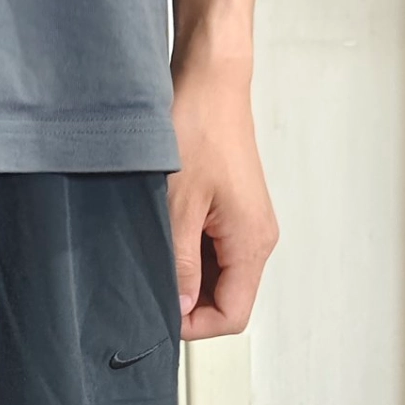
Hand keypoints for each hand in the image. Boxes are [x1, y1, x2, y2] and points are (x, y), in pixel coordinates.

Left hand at [169, 51, 277, 342]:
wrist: (210, 80)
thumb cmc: (199, 126)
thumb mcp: (178, 205)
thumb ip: (181, 263)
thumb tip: (180, 306)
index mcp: (252, 241)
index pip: (232, 314)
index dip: (194, 325)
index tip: (158, 314)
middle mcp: (256, 236)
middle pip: (226, 298)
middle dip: (188, 302)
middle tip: (148, 287)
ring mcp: (244, 222)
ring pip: (217, 275)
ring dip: (185, 276)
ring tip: (153, 255)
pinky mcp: (230, 208)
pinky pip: (212, 249)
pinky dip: (187, 253)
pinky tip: (162, 236)